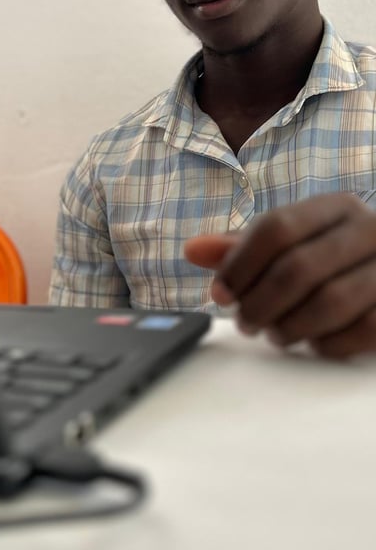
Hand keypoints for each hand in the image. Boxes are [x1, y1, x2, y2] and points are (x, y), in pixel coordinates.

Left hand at [184, 193, 375, 358]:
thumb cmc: (330, 260)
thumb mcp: (289, 246)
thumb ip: (241, 248)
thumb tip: (192, 250)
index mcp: (335, 207)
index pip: (277, 227)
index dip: (240, 264)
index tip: (219, 294)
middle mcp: (369, 229)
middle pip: (298, 267)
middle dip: (260, 303)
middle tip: (244, 323)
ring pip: (330, 301)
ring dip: (290, 326)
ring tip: (273, 334)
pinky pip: (363, 330)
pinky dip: (328, 342)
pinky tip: (312, 343)